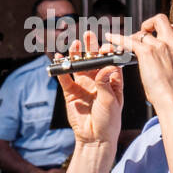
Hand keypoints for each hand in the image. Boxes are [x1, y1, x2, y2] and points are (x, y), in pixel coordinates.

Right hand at [54, 30, 124, 145]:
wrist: (95, 138)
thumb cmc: (109, 121)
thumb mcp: (110, 101)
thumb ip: (106, 83)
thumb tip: (105, 66)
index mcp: (113, 83)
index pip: (110, 63)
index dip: (108, 54)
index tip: (106, 46)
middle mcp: (98, 82)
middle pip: (94, 61)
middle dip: (91, 48)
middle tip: (89, 35)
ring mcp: (84, 86)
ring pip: (79, 66)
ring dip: (77, 55)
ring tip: (75, 44)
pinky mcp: (71, 93)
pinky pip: (65, 78)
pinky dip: (61, 69)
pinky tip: (59, 59)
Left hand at [106, 15, 172, 112]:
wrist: (171, 98)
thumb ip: (172, 57)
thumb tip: (161, 54)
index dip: (170, 27)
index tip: (162, 33)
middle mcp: (172, 44)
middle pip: (161, 19)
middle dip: (150, 23)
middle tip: (145, 32)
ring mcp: (160, 47)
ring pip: (142, 32)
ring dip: (134, 37)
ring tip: (129, 46)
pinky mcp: (147, 53)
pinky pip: (129, 40)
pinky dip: (117, 38)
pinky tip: (111, 38)